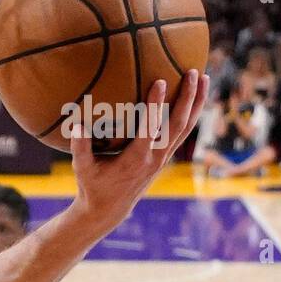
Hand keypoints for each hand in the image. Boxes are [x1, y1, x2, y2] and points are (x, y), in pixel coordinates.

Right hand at [69, 70, 209, 232]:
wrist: (110, 208)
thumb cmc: (93, 186)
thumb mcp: (83, 169)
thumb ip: (80, 147)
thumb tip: (77, 123)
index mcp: (136, 159)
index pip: (150, 128)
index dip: (156, 105)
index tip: (160, 82)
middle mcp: (155, 157)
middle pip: (178, 124)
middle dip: (187, 97)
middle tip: (192, 72)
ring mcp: (163, 156)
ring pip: (186, 127)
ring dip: (197, 102)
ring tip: (203, 78)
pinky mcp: (164, 155)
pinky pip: (183, 131)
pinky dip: (191, 112)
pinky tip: (194, 96)